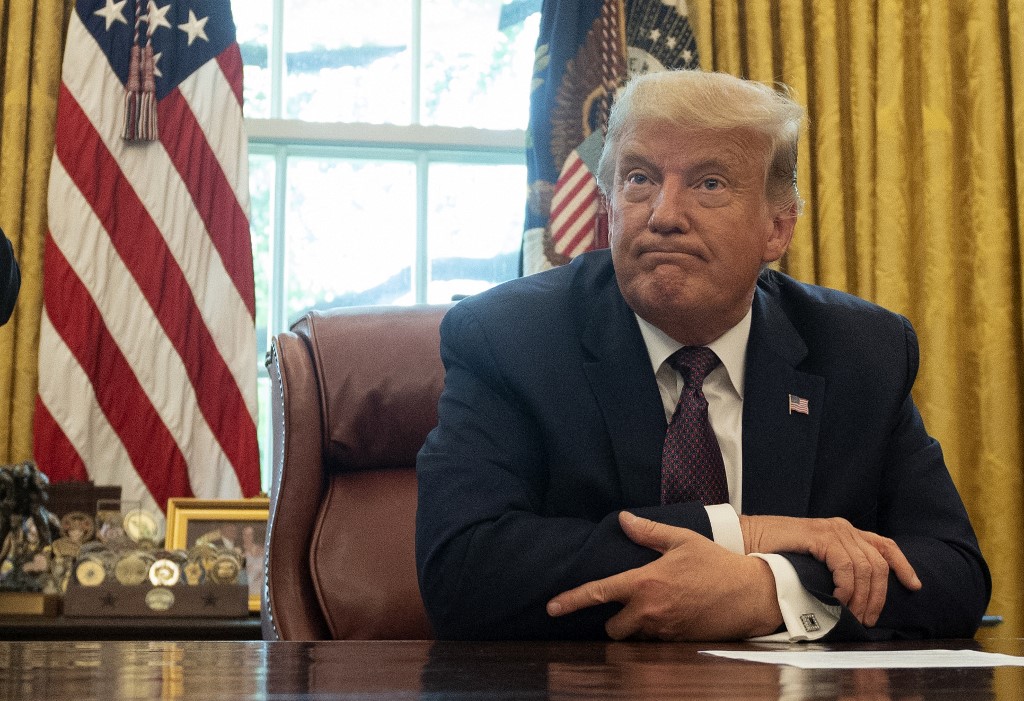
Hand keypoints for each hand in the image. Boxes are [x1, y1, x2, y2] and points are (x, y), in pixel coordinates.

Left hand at [547, 512, 781, 639]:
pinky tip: (671, 615)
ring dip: (636, 626)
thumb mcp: (682, 540)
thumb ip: (648, 532)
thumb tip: (623, 518)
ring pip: (634, 637)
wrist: (750, 594)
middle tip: (629, 603)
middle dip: (615, 620)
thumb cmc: (716, 563)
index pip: (600, 593)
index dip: (572, 600)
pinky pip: (655, 642)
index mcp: (646, 583)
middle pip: (613, 628)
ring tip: (655, 607)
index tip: (552, 607)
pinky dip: (655, 632)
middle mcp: (650, 611)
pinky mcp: (678, 642)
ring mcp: (664, 630)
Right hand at [739, 514, 921, 626]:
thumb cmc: (775, 555)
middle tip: (867, 620)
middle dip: (879, 596)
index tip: (914, 586)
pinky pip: (847, 565)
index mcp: (844, 532)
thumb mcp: (813, 561)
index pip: (885, 546)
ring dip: (862, 597)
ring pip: (867, 567)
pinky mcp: (820, 536)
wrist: (746, 540)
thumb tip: (856, 596)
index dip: (903, 566)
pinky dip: (847, 586)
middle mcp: (843, 528)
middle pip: (880, 563)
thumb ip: (834, 569)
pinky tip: (837, 599)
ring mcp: (832, 530)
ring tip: (851, 614)